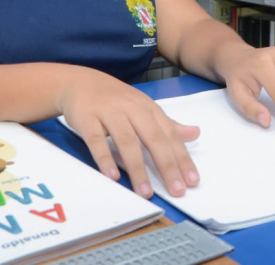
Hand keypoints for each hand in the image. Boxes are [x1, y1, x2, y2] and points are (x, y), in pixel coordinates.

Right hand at [58, 70, 199, 198]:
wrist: (78, 82)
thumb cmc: (114, 99)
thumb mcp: (143, 107)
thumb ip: (168, 124)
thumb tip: (196, 133)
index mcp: (148, 108)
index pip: (170, 135)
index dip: (182, 158)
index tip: (192, 182)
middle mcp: (131, 108)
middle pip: (153, 138)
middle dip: (166, 165)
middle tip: (176, 191)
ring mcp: (109, 112)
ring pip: (127, 141)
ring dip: (137, 168)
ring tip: (145, 193)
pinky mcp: (87, 117)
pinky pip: (97, 140)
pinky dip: (105, 158)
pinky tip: (112, 176)